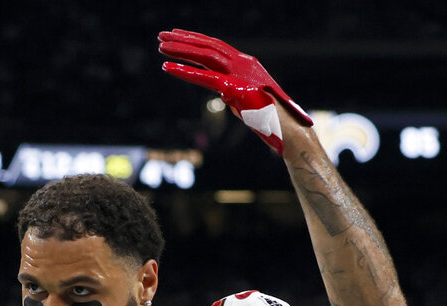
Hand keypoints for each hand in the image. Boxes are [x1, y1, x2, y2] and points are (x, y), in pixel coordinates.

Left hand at [158, 28, 311, 153]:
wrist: (286, 128)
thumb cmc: (268, 117)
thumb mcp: (246, 98)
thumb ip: (232, 90)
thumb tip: (222, 92)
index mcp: (245, 64)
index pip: (216, 46)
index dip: (195, 40)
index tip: (177, 36)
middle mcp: (242, 63)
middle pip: (208, 46)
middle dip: (183, 40)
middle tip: (161, 35)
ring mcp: (239, 74)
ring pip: (205, 56)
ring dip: (180, 50)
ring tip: (160, 48)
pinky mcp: (234, 89)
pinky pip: (205, 77)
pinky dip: (184, 71)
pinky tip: (167, 68)